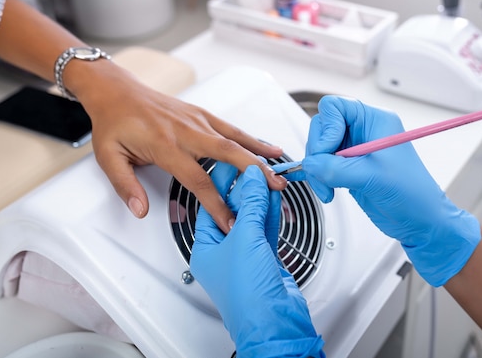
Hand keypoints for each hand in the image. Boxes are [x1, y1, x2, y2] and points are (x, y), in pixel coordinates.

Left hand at [76, 65, 286, 232]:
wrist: (117, 90)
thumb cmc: (114, 122)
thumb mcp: (108, 157)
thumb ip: (125, 185)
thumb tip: (140, 211)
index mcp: (165, 144)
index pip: (197, 179)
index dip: (216, 203)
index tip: (229, 221)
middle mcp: (186, 131)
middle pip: (228, 154)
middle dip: (253, 173)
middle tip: (274, 188)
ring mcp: (197, 120)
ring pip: (235, 139)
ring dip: (260, 155)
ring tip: (281, 169)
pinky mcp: (202, 114)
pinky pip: (231, 129)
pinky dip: (253, 139)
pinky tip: (268, 148)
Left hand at [191, 164, 323, 357]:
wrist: (274, 322)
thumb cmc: (247, 294)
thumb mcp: (244, 239)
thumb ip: (249, 204)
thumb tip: (252, 178)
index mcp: (205, 246)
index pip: (211, 203)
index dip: (223, 179)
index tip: (233, 160)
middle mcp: (223, 249)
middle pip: (233, 207)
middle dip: (246, 185)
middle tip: (254, 164)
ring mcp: (246, 253)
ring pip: (252, 215)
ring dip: (261, 195)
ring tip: (269, 174)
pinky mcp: (265, 257)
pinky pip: (266, 226)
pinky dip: (272, 210)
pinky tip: (275, 196)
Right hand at [287, 96, 480, 286]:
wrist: (420, 221)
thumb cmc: (412, 194)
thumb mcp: (373, 177)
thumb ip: (337, 169)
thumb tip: (310, 164)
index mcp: (375, 121)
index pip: (335, 107)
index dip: (326, 128)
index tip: (328, 152)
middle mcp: (363, 131)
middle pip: (322, 128)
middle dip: (318, 153)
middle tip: (324, 174)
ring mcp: (354, 150)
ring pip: (319, 149)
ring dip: (317, 170)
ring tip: (327, 190)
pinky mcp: (348, 168)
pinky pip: (322, 165)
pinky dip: (318, 177)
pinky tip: (320, 187)